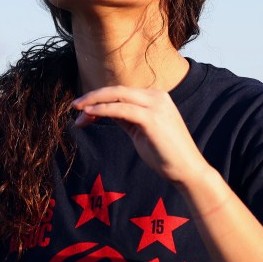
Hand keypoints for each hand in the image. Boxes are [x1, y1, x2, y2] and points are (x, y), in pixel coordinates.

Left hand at [72, 86, 205, 185]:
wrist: (188, 171)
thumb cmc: (165, 154)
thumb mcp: (141, 131)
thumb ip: (126, 118)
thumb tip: (104, 110)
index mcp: (155, 97)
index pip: (121, 93)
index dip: (99, 99)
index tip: (82, 111)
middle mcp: (156, 96)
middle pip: (116, 90)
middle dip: (93, 96)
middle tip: (74, 105)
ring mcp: (156, 105)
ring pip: (117, 95)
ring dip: (94, 102)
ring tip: (77, 111)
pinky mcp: (152, 118)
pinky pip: (121, 109)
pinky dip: (103, 109)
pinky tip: (89, 114)